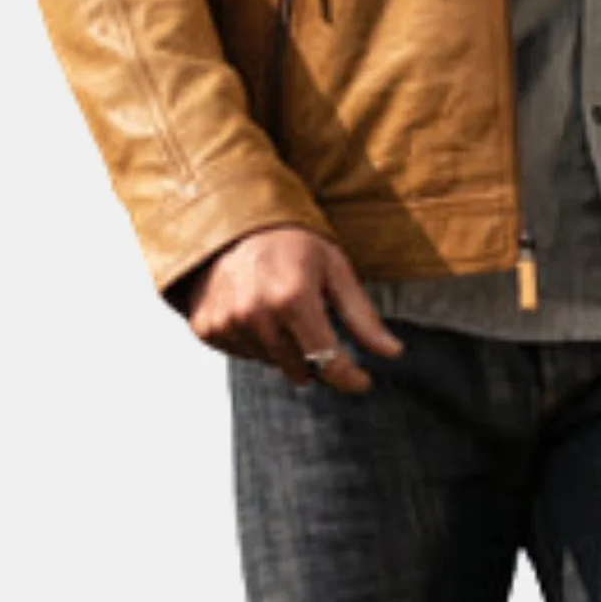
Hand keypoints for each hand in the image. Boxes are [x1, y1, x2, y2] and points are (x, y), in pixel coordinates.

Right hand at [168, 223, 405, 392]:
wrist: (231, 220)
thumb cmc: (291, 241)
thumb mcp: (335, 268)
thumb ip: (362, 316)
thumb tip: (394, 353)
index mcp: (293, 299)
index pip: (327, 362)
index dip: (350, 378)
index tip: (363, 381)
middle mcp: (257, 315)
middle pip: (300, 369)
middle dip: (315, 355)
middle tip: (314, 321)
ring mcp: (227, 324)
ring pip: (271, 363)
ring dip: (284, 348)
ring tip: (281, 307)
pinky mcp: (206, 328)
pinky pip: (243, 354)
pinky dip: (256, 342)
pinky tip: (257, 310)